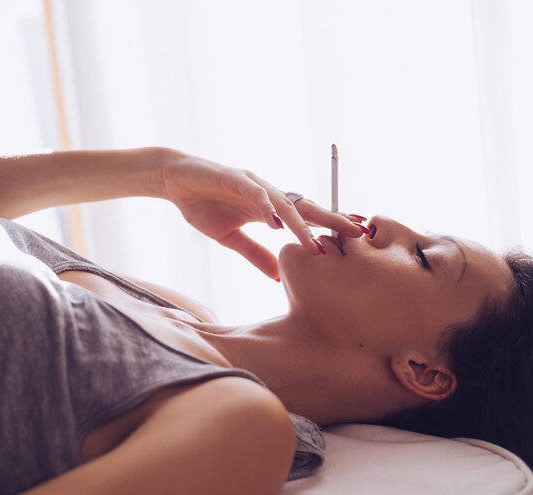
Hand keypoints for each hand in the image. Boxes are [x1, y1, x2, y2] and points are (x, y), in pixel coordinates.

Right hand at [159, 151, 366, 280]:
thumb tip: (279, 277)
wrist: (173, 180)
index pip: (306, 218)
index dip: (329, 227)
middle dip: (332, 220)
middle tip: (359, 233)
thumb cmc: (203, 206)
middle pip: (306, 207)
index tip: (356, 239)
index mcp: (270, 209)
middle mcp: (268, 194)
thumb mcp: (231, 239)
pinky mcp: (234, 178)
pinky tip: (277, 224)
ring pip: (284, 204)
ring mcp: (253, 185)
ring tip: (318, 244)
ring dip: (302, 224)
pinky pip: (255, 194)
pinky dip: (267, 208)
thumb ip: (256, 254)